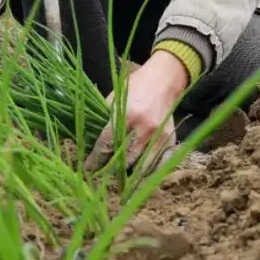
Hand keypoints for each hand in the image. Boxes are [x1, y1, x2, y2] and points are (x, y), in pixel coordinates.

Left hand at [84, 51, 189, 173]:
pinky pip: (159, 163)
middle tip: (102, 175)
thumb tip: (91, 140)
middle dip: (111, 169)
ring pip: (142, 166)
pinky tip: (140, 175)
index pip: (106, 143)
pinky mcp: (170, 139)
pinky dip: (149, 171)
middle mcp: (144, 127)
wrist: (164, 80)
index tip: (88, 168)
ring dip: (129, 175)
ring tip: (119, 180)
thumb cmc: (136, 86)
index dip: (96, 159)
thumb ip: (106, 118)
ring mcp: (159, 135)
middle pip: (124, 159)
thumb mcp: (116, 96)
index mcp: (127, 114)